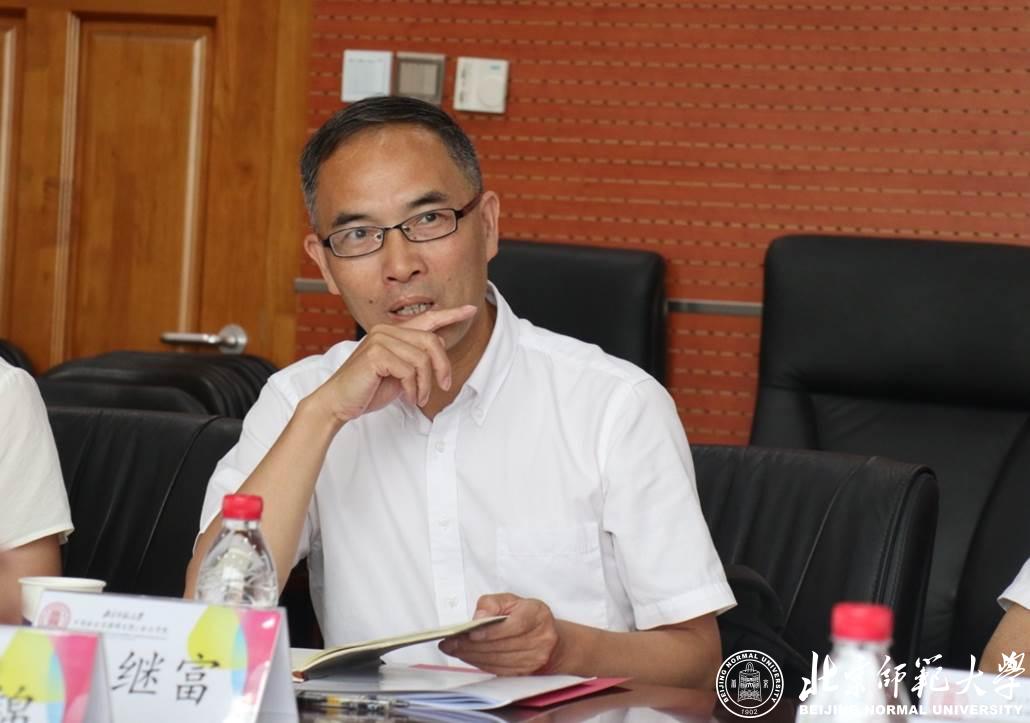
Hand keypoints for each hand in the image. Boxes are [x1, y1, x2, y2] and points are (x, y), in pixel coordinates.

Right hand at [311, 305, 476, 423]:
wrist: (339, 402)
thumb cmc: (367, 388)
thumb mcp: (399, 372)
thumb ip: (416, 358)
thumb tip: (440, 345)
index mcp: (391, 332)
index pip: (426, 319)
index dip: (450, 314)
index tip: (470, 310)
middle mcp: (385, 330)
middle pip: (431, 341)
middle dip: (442, 366)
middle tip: (443, 386)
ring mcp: (379, 340)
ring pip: (422, 359)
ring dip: (425, 384)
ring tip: (418, 397)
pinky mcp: (375, 354)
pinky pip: (409, 370)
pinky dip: (413, 388)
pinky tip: (407, 397)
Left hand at [438, 593, 563, 675]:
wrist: (547, 637)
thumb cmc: (526, 615)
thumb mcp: (511, 600)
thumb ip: (492, 604)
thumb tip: (478, 618)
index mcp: (537, 615)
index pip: (515, 625)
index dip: (492, 631)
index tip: (471, 632)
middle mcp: (540, 639)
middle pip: (502, 645)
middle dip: (472, 645)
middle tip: (450, 642)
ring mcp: (534, 658)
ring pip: (497, 660)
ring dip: (471, 656)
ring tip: (453, 649)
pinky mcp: (525, 672)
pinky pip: (497, 669)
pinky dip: (479, 663)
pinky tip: (466, 656)